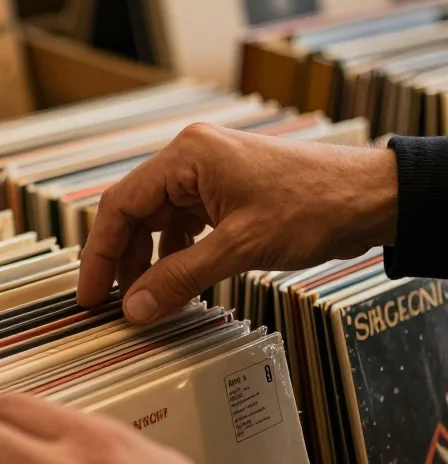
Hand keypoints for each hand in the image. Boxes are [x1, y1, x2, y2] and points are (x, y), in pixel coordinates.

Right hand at [78, 123, 398, 323]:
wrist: (372, 198)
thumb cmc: (315, 205)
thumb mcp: (239, 247)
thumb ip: (180, 278)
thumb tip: (135, 307)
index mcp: (187, 156)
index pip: (120, 206)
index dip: (100, 254)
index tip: (91, 293)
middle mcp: (191, 158)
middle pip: (134, 213)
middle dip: (122, 261)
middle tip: (111, 302)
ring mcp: (208, 174)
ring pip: (157, 222)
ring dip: (148, 262)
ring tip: (144, 300)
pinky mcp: (224, 192)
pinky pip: (183, 226)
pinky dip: (175, 256)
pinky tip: (176, 283)